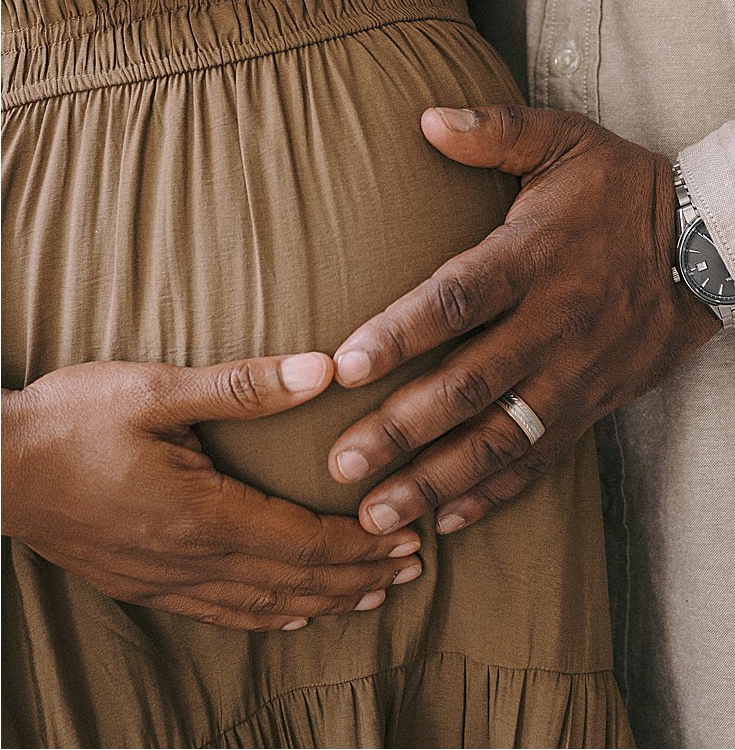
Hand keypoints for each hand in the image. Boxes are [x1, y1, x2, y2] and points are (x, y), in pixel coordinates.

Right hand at [3, 354, 422, 630]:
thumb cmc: (72, 420)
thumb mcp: (157, 390)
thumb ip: (243, 386)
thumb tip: (323, 370)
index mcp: (201, 513)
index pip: (303, 541)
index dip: (361, 546)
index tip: (409, 538)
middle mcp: (188, 559)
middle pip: (292, 581)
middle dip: (357, 577)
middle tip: (412, 569)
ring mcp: (162, 579)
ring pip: (260, 606)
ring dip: (322, 602)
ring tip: (369, 596)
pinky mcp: (140, 583)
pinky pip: (219, 612)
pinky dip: (267, 615)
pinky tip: (286, 613)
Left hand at [328, 105, 718, 535]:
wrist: (707, 242)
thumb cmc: (618, 186)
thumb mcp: (563, 139)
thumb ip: (496, 129)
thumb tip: (426, 118)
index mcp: (534, 257)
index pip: (458, 300)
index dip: (400, 334)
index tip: (343, 365)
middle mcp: (553, 323)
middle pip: (470, 386)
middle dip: (402, 431)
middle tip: (338, 464)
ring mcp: (575, 372)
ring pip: (501, 438)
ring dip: (437, 481)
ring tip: (376, 516)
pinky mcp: (593, 403)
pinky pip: (541, 457)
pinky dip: (494, 495)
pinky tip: (446, 520)